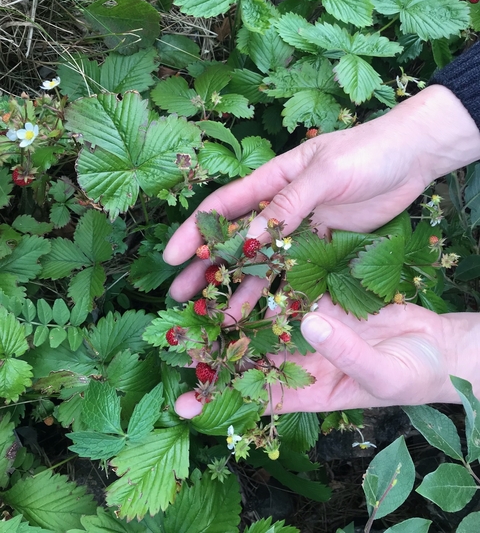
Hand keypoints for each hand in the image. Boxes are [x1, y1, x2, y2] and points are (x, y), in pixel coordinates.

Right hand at [164, 84, 479, 303]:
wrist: (411, 157)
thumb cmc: (366, 152)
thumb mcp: (324, 172)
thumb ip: (290, 203)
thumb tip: (252, 236)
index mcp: (272, 180)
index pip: (224, 206)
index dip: (195, 231)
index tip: (171, 257)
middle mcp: (280, 207)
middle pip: (235, 240)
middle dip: (206, 267)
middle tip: (180, 296)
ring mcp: (301, 229)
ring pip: (262, 263)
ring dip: (239, 288)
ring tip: (217, 318)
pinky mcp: (323, 246)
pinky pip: (296, 272)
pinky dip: (280, 291)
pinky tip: (266, 314)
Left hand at [175, 296, 462, 418]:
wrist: (437, 346)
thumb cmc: (414, 374)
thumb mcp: (382, 372)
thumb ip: (346, 352)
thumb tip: (309, 324)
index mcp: (310, 389)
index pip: (258, 397)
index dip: (223, 400)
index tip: (184, 402)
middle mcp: (300, 358)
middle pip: (250, 355)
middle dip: (215, 349)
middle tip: (177, 339)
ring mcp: (309, 326)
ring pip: (264, 318)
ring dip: (234, 309)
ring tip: (198, 297)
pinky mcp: (322, 299)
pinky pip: (291, 289)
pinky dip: (270, 280)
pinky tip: (245, 266)